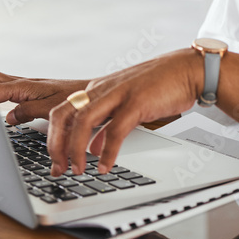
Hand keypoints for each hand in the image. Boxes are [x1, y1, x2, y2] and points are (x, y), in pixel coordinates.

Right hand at [0, 69, 89, 124]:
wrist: (93, 96)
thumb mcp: (52, 109)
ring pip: (0, 81)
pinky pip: (7, 88)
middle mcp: (25, 84)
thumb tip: (10, 116)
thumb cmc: (77, 100)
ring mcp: (27, 88)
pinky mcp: (31, 93)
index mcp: (27, 87)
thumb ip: (30, 110)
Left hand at [45, 49, 201, 175]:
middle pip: (63, 115)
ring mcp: (117, 95)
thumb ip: (106, 124)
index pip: (61, 112)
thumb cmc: (158, 85)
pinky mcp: (136, 102)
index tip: (56, 161)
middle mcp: (101, 91)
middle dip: (56, 145)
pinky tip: (105, 165)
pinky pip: (115, 130)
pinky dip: (107, 151)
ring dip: (76, 149)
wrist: (186, 69)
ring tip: (78, 170)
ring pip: (83, 122)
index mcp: (95, 91)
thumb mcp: (125, 104)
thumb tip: (94, 147)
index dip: (53, 138)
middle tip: (59, 168)